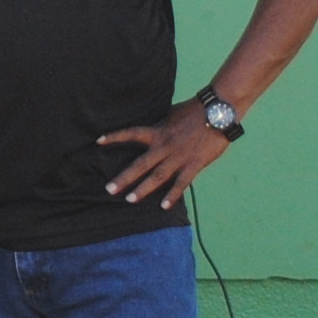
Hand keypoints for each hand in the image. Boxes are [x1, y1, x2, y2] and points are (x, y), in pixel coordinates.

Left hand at [97, 101, 233, 210]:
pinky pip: (181, 183)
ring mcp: (179, 157)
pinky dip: (172, 195)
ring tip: (129, 200)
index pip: (131, 133)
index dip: (115, 136)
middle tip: (109, 189)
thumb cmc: (195, 111)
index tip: (98, 141)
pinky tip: (164, 206)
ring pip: (157, 176)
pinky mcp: (194, 164)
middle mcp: (164, 146)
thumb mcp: (171, 115)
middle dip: (124, 178)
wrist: (218, 112)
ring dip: (143, 189)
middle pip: (140, 164)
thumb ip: (160, 126)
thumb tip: (149, 132)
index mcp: (158, 131)